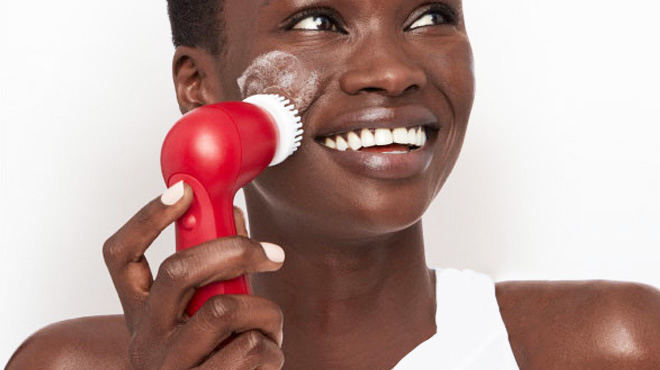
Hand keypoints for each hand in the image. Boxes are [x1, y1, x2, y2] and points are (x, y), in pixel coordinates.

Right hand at [102, 182, 284, 368]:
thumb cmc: (207, 357)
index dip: (147, 218)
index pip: (121, 256)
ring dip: (266, 311)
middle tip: (272, 253)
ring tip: (270, 324)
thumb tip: (232, 216)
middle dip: (235, 250)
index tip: (182, 190)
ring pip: (226, 309)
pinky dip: (273, 347)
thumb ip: (212, 272)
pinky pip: (251, 348)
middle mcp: (145, 337)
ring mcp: (171, 365)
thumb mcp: (196, 315)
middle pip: (179, 270)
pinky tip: (267, 355)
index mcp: (139, 312)